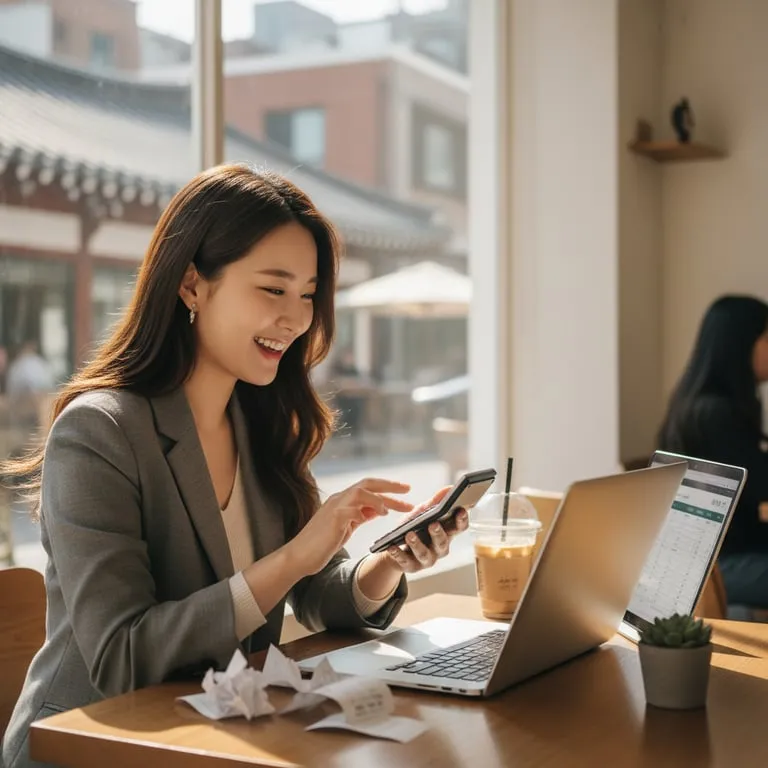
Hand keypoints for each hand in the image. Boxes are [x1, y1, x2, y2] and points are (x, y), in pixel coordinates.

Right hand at [289, 478, 412, 575]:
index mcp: (342, 501)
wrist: (299, 556)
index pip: (368, 488)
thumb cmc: (321, 544)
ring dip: (379, 498)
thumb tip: (376, 510)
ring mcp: (335, 507)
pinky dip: (366, 510)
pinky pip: (353, 508)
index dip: (387, 489)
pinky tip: (377, 516)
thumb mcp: (345, 527)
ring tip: (391, 509)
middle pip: (367, 483)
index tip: (405, 493)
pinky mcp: (333, 518)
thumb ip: (359, 516)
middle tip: (408, 489)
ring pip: (360, 491)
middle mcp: (339, 499)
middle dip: (389, 486)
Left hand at [384, 486, 468, 573]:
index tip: (461, 510)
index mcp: (446, 533)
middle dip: (438, 534)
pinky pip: (405, 561)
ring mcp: (426, 559)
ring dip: (417, 544)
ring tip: (409, 535)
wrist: (396, 546)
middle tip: (433, 524)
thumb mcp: (424, 512)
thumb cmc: (416, 527)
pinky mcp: (410, 566)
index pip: (459, 528)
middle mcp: (439, 548)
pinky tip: (392, 547)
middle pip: (443, 543)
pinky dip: (398, 554)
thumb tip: (449, 487)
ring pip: (424, 554)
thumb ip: (436, 501)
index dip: (462, 520)